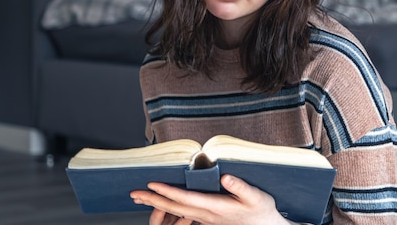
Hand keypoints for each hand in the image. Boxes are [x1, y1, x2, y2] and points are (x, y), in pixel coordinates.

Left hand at [130, 174, 292, 224]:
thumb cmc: (262, 211)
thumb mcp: (256, 197)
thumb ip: (240, 187)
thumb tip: (225, 177)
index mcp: (215, 207)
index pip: (185, 199)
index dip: (167, 191)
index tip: (152, 184)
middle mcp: (207, 215)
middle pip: (174, 207)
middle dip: (153, 200)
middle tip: (134, 193)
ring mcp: (206, 219)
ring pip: (176, 212)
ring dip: (157, 205)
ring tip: (142, 198)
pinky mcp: (208, 219)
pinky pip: (183, 214)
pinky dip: (169, 209)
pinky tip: (163, 205)